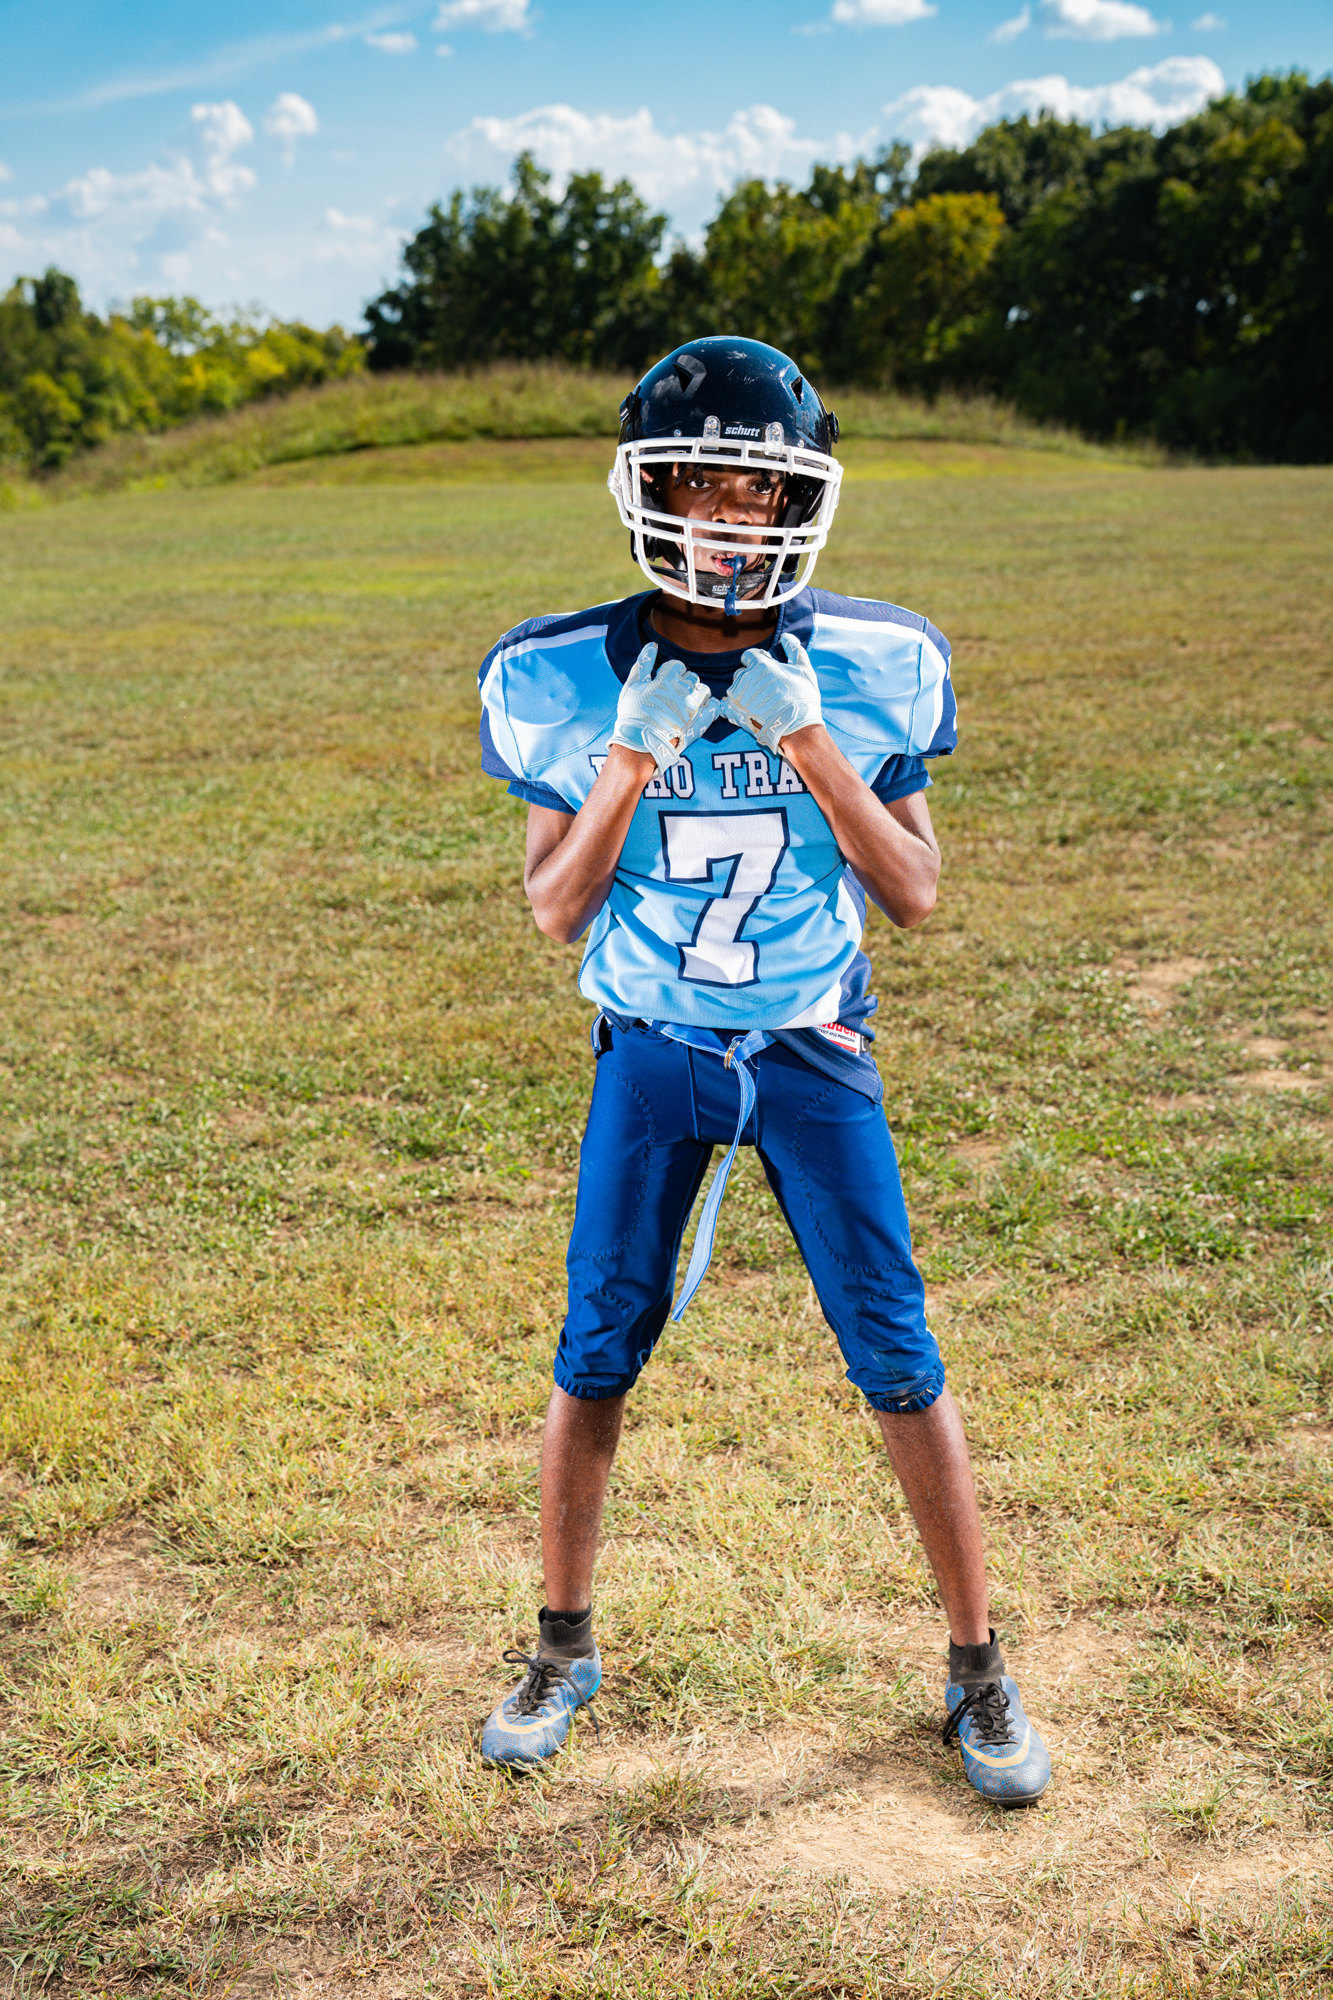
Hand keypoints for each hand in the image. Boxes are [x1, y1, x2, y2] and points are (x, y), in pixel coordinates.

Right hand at [608, 642, 717, 773]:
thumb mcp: (632, 686)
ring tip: (684, 704)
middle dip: (683, 684)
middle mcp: (684, 689)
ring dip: (696, 694)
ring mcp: (694, 705)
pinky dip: (709, 707)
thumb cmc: (633, 714)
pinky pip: (713, 708)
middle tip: (671, 697)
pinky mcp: (701, 721)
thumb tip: (652, 645)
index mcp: (668, 678)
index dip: (670, 674)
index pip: (677, 666)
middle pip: (691, 677)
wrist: (640, 744)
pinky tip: (699, 711)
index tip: (663, 684)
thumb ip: (643, 663)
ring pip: (704, 690)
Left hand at [720, 633, 821, 752]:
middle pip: (743, 672)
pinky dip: (733, 706)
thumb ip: (795, 650)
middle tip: (766, 690)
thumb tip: (787, 636)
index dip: (758, 662)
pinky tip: (746, 710)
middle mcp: (746, 677)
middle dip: (752, 678)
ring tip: (760, 702)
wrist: (796, 728)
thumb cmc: (802, 699)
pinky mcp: (733, 710)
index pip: (749, 656)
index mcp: (760, 664)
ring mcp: (738, 694)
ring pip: (736, 687)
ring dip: (744, 692)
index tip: (766, 671)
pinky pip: (726, 704)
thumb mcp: (804, 670)